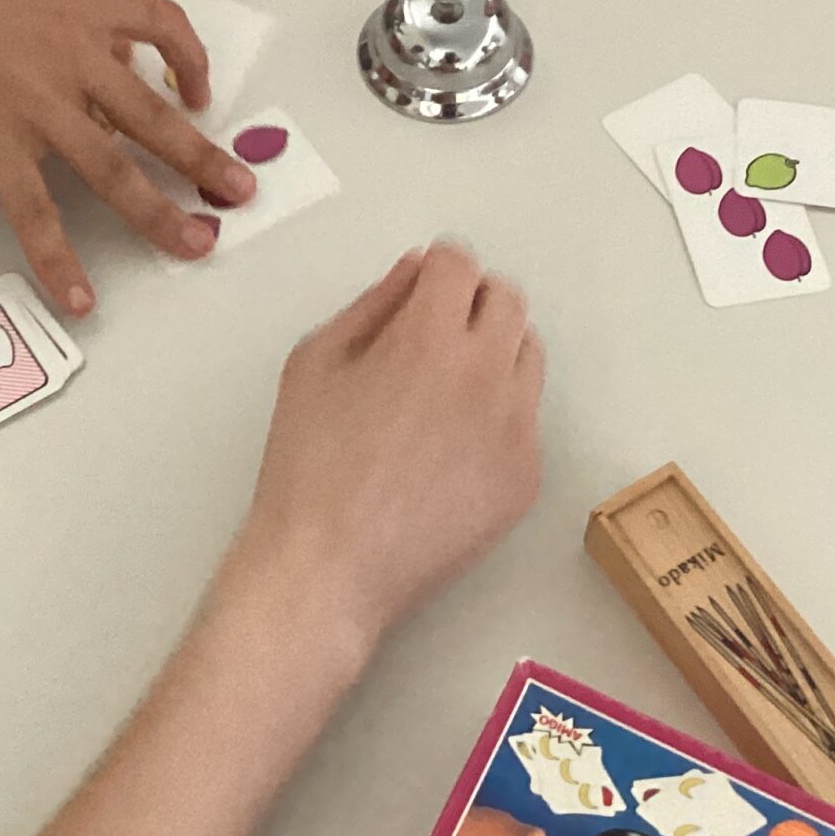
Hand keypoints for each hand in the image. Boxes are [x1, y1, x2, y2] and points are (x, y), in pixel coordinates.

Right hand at [0, 0, 257, 315]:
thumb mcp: (20, 0)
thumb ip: (66, 39)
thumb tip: (97, 91)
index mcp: (82, 6)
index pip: (162, 23)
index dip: (191, 61)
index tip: (198, 95)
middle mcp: (72, 51)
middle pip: (155, 113)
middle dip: (202, 158)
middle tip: (238, 193)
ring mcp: (37, 100)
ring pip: (114, 167)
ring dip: (160, 212)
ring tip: (196, 244)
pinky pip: (38, 212)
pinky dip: (61, 259)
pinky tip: (80, 294)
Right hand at [241, 245, 544, 647]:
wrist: (329, 570)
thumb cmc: (307, 464)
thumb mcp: (316, 362)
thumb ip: (373, 304)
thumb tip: (417, 270)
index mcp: (430, 338)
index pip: (460, 265)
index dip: (436, 270)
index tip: (419, 294)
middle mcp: (487, 375)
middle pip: (508, 301)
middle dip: (472, 302)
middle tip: (432, 336)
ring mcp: (516, 429)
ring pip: (527, 356)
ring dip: (493, 353)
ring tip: (443, 393)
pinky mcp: (527, 477)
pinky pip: (526, 420)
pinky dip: (497, 417)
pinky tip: (450, 451)